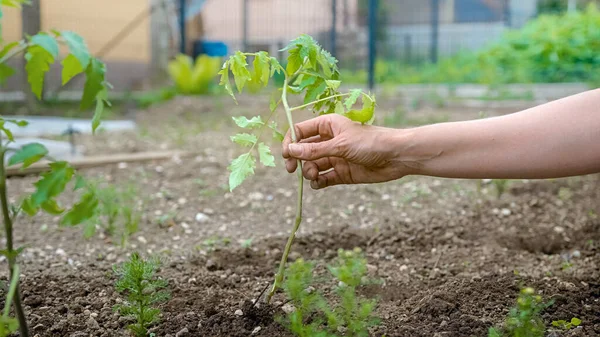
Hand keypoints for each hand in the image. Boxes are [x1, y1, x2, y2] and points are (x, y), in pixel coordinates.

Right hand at [283, 114, 410, 188]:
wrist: (396, 157)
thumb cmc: (370, 142)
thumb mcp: (340, 145)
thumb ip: (314, 150)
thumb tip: (290, 150)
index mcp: (327, 125)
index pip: (299, 131)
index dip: (290, 142)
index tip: (287, 156)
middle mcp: (328, 141)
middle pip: (302, 150)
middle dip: (296, 160)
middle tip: (292, 170)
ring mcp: (334, 157)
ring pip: (311, 165)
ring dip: (309, 172)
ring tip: (315, 175)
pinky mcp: (341, 173)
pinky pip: (323, 178)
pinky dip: (318, 182)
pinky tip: (319, 183)